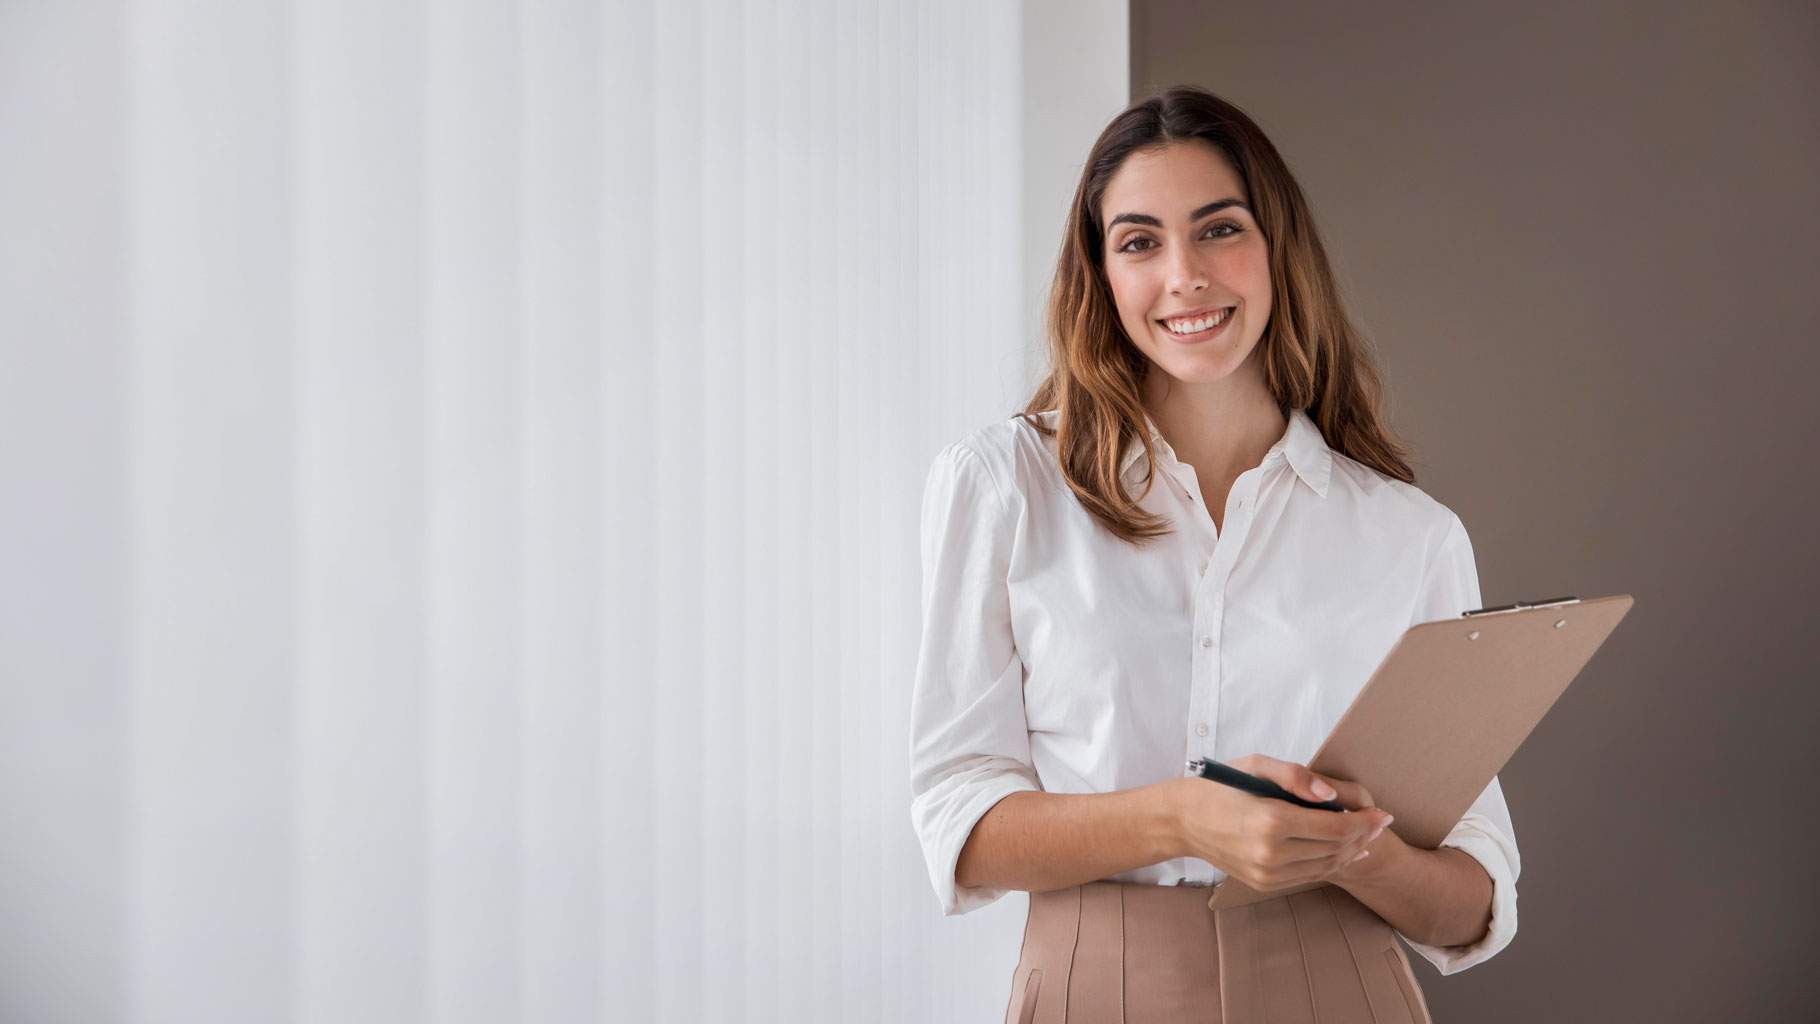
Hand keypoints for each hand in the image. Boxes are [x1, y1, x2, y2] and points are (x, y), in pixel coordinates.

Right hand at [1167, 753, 1393, 892]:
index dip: (1365, 821)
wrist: (1182, 820)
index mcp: (1271, 820)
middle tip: (1380, 821)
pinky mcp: (1264, 883)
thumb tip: (1330, 794)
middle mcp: (1270, 853)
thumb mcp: (1256, 765)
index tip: (1383, 812)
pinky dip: (1330, 864)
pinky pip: (1309, 876)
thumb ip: (1296, 775)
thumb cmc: (1220, 786)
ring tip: (1366, 836)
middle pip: (1335, 849)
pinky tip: (1342, 852)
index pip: (1335, 827)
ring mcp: (1267, 873)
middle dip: (1363, 834)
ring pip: (1326, 866)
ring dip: (1351, 851)